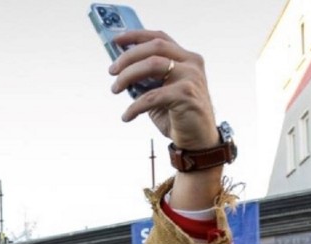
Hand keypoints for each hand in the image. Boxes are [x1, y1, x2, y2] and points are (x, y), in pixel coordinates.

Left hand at [109, 30, 215, 149]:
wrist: (198, 140)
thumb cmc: (177, 115)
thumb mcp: (160, 92)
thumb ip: (147, 79)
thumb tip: (120, 70)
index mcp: (186, 58)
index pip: (159, 38)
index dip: (136, 36)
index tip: (116, 40)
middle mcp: (191, 63)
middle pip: (154, 47)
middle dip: (128, 57)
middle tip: (112, 71)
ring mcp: (191, 77)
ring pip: (152, 64)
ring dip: (128, 75)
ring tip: (115, 89)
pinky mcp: (186, 95)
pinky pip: (152, 96)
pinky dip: (134, 106)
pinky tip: (127, 116)